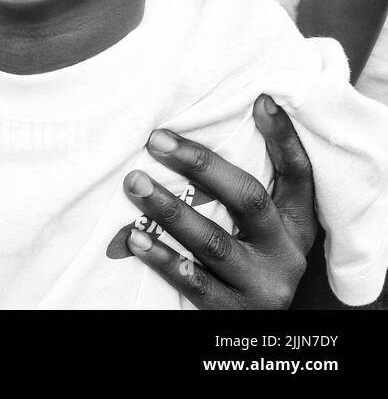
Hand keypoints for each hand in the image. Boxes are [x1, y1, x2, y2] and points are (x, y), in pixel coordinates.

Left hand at [121, 94, 315, 308]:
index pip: (297, 175)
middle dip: (201, 165)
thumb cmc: (243, 261)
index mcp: (294, 225)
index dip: (284, 139)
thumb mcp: (256, 229)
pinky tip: (135, 237)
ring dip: (170, 210)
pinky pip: (193, 282)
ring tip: (135, 183)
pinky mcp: (233, 312)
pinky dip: (162, 257)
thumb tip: (188, 134)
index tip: (262, 100)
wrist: (251, 332)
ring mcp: (262, 285)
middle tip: (156, 140)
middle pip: (249, 199)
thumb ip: (236, 191)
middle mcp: (285, 254)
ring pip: (214, 242)